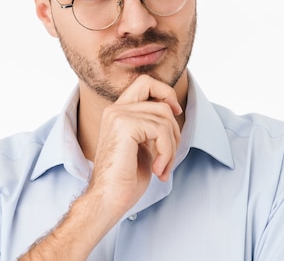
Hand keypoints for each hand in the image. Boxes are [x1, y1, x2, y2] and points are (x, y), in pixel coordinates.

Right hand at [88, 75, 182, 217]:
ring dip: (171, 148)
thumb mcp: (144, 145)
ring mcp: (119, 116)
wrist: (108, 200)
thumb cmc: (126, 179)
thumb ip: (153, 125)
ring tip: (162, 168)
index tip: (176, 113)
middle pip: (159, 98)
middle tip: (169, 155)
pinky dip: (167, 153)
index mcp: (118, 112)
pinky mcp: (125, 126)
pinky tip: (158, 170)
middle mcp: (116, 109)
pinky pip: (161, 131)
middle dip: (174, 127)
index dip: (166, 93)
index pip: (146, 83)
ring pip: (164, 118)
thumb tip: (174, 111)